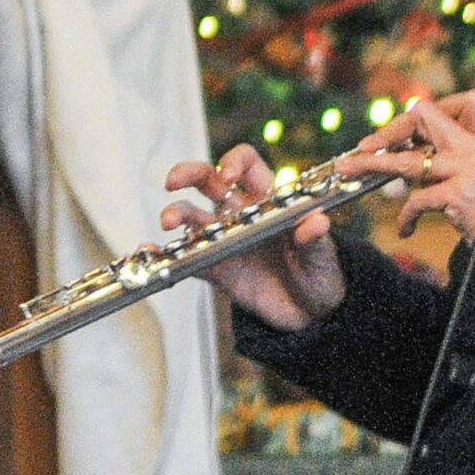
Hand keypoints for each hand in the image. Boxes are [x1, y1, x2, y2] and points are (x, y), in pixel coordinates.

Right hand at [160, 143, 346, 332]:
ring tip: (168, 221)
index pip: (247, 164)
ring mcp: (224, 240)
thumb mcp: (324, 257)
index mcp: (268, 200)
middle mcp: (241, 213)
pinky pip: (185, 258)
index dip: (234, 162)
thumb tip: (317, 222)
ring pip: (192, 215)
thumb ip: (316, 240)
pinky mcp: (215, 269)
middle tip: (174, 181)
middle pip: (208, 180)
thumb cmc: (320, 273)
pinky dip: (165, 255)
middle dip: (189, 173)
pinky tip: (149, 252)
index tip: (227, 176)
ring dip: (176, 213)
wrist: (310, 312)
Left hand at [337, 90, 474, 240]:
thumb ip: (453, 162)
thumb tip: (408, 159)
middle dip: (389, 131)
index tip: (407, 128)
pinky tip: (405, 228)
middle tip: (365, 147)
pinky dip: (407, 216)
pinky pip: (419, 200)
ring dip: (374, 166)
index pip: (462, 101)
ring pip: (408, 160)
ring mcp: (467, 170)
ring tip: (350, 170)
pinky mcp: (459, 195)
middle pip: (424, 119)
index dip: (431, 110)